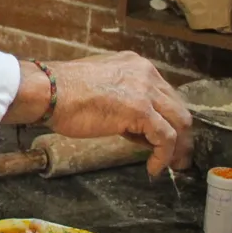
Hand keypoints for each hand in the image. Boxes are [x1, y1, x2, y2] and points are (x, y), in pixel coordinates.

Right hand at [8, 53, 192, 176]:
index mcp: (135, 65)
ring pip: (180, 122)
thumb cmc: (63, 93)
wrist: (49, 92)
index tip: (165, 137)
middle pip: (178, 107)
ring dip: (179, 148)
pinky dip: (164, 156)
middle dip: (182, 134)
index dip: (167, 118)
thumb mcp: (101, 87)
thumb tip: (135, 125)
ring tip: (173, 165)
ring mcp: (145, 90)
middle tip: (178, 156)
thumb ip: (122, 98)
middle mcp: (146, 73)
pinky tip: (153, 168)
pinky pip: (166, 137)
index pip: (164, 94)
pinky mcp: (141, 110)